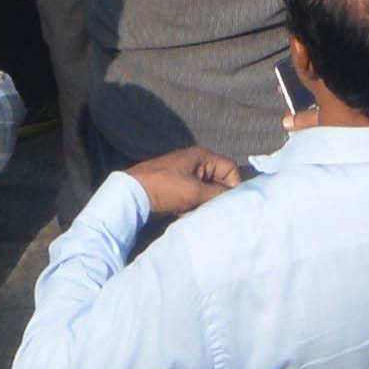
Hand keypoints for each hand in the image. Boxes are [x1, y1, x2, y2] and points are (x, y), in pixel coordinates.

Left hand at [124, 147, 247, 219]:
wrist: (133, 195)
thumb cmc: (165, 188)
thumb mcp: (195, 191)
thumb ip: (218, 193)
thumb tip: (236, 199)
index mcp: (202, 156)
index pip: (231, 169)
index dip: (233, 186)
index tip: (228, 204)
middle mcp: (196, 162)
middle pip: (219, 179)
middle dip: (217, 196)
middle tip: (213, 209)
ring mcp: (185, 173)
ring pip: (207, 190)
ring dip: (204, 202)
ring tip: (196, 211)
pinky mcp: (176, 186)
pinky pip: (195, 195)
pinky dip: (194, 204)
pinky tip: (185, 212)